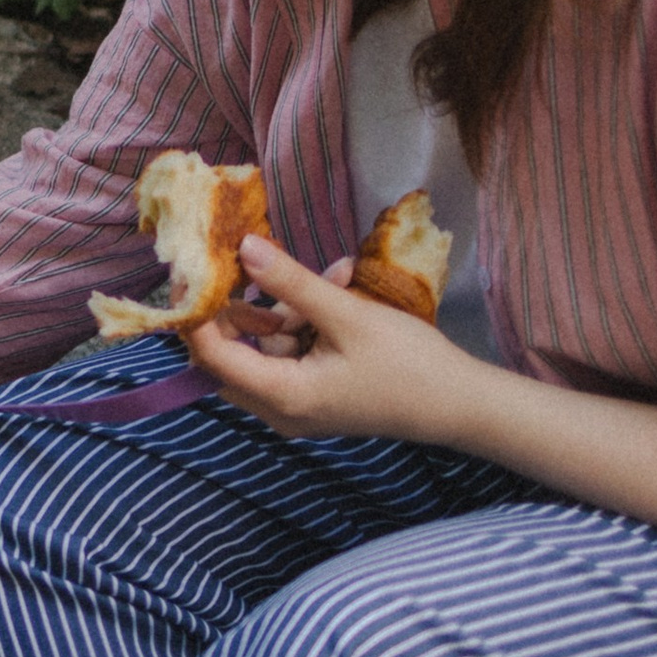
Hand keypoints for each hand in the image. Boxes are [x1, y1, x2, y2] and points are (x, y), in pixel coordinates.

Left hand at [189, 235, 491, 448]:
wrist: (461, 403)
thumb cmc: (407, 363)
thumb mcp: (346, 316)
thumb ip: (291, 283)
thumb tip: (242, 246)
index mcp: (281, 396)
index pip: (212, 356)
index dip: (197, 314)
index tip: (195, 271)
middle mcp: (279, 409)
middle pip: (235, 351)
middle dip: (250, 306)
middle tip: (263, 263)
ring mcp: (299, 405)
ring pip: (270, 345)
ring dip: (293, 307)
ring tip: (337, 277)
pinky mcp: (317, 394)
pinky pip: (295, 351)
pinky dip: (310, 322)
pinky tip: (341, 288)